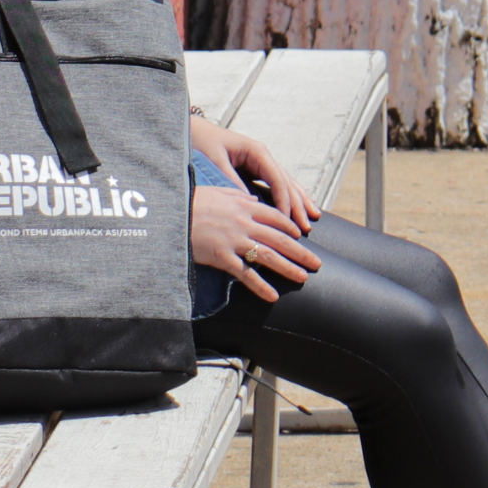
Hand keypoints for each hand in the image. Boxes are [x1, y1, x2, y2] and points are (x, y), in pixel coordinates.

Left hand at [189, 115, 319, 234]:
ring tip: (313, 217)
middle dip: (298, 205)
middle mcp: (263, 156)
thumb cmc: (202, 143)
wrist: (193, 130)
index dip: (285, 202)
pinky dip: (288, 195)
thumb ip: (232, 181)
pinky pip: (276, 184)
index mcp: (257, 152)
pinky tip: (298, 206)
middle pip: (287, 182)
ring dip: (299, 200)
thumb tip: (249, 203)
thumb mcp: (216, 162)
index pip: (277, 180)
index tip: (288, 222)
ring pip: (286, 183)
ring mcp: (262, 161)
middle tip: (307, 226)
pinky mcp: (256, 168)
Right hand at [189, 178, 320, 303]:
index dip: (290, 227)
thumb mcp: (218, 191)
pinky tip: (273, 296)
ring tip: (303, 278)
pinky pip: (246, 274)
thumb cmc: (192, 201)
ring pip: (268, 256)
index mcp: (243, 206)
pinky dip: (261, 286)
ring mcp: (234, 241)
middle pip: (279, 238)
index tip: (301, 235)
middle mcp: (243, 223)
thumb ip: (238, 195)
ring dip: (288, 268)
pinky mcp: (222, 257)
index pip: (275, 217)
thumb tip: (254, 198)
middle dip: (300, 251)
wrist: (170, 213)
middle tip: (317, 263)